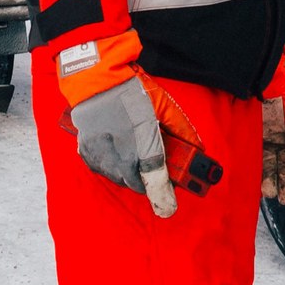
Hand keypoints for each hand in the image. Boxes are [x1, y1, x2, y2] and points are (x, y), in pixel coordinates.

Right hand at [69, 76, 178, 216]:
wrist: (97, 80)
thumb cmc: (131, 91)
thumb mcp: (163, 106)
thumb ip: (180, 129)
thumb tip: (197, 147)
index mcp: (143, 143)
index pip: (156, 180)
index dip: (164, 195)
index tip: (169, 205)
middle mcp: (120, 155)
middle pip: (136, 184)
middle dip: (146, 179)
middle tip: (152, 166)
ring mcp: (101, 156)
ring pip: (118, 179)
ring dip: (128, 174)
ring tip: (133, 155)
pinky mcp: (87, 152)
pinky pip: (102, 170)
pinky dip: (111, 166)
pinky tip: (117, 151)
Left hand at [262, 82, 284, 204]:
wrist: (260, 83)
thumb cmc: (282, 97)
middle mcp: (282, 142)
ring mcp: (266, 143)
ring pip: (272, 169)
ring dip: (273, 183)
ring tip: (273, 192)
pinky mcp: (251, 142)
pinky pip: (257, 162)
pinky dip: (260, 175)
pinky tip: (261, 184)